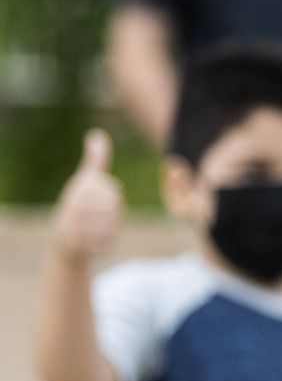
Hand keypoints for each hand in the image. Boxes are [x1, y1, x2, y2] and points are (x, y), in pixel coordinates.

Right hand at [51, 130, 123, 266]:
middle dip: (113, 212)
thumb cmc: (78, 206)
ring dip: (111, 227)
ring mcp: (78, 225)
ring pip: (115, 225)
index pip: (114, 189)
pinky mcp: (81, 245)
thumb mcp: (84, 180)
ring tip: (97, 227)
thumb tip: (97, 134)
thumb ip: (95, 160)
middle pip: (117, 206)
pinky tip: (95, 241)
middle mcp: (76, 205)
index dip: (111, 196)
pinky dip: (106, 243)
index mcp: (79, 188)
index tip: (97, 199)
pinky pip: (110, 243)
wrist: (64, 241)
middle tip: (98, 215)